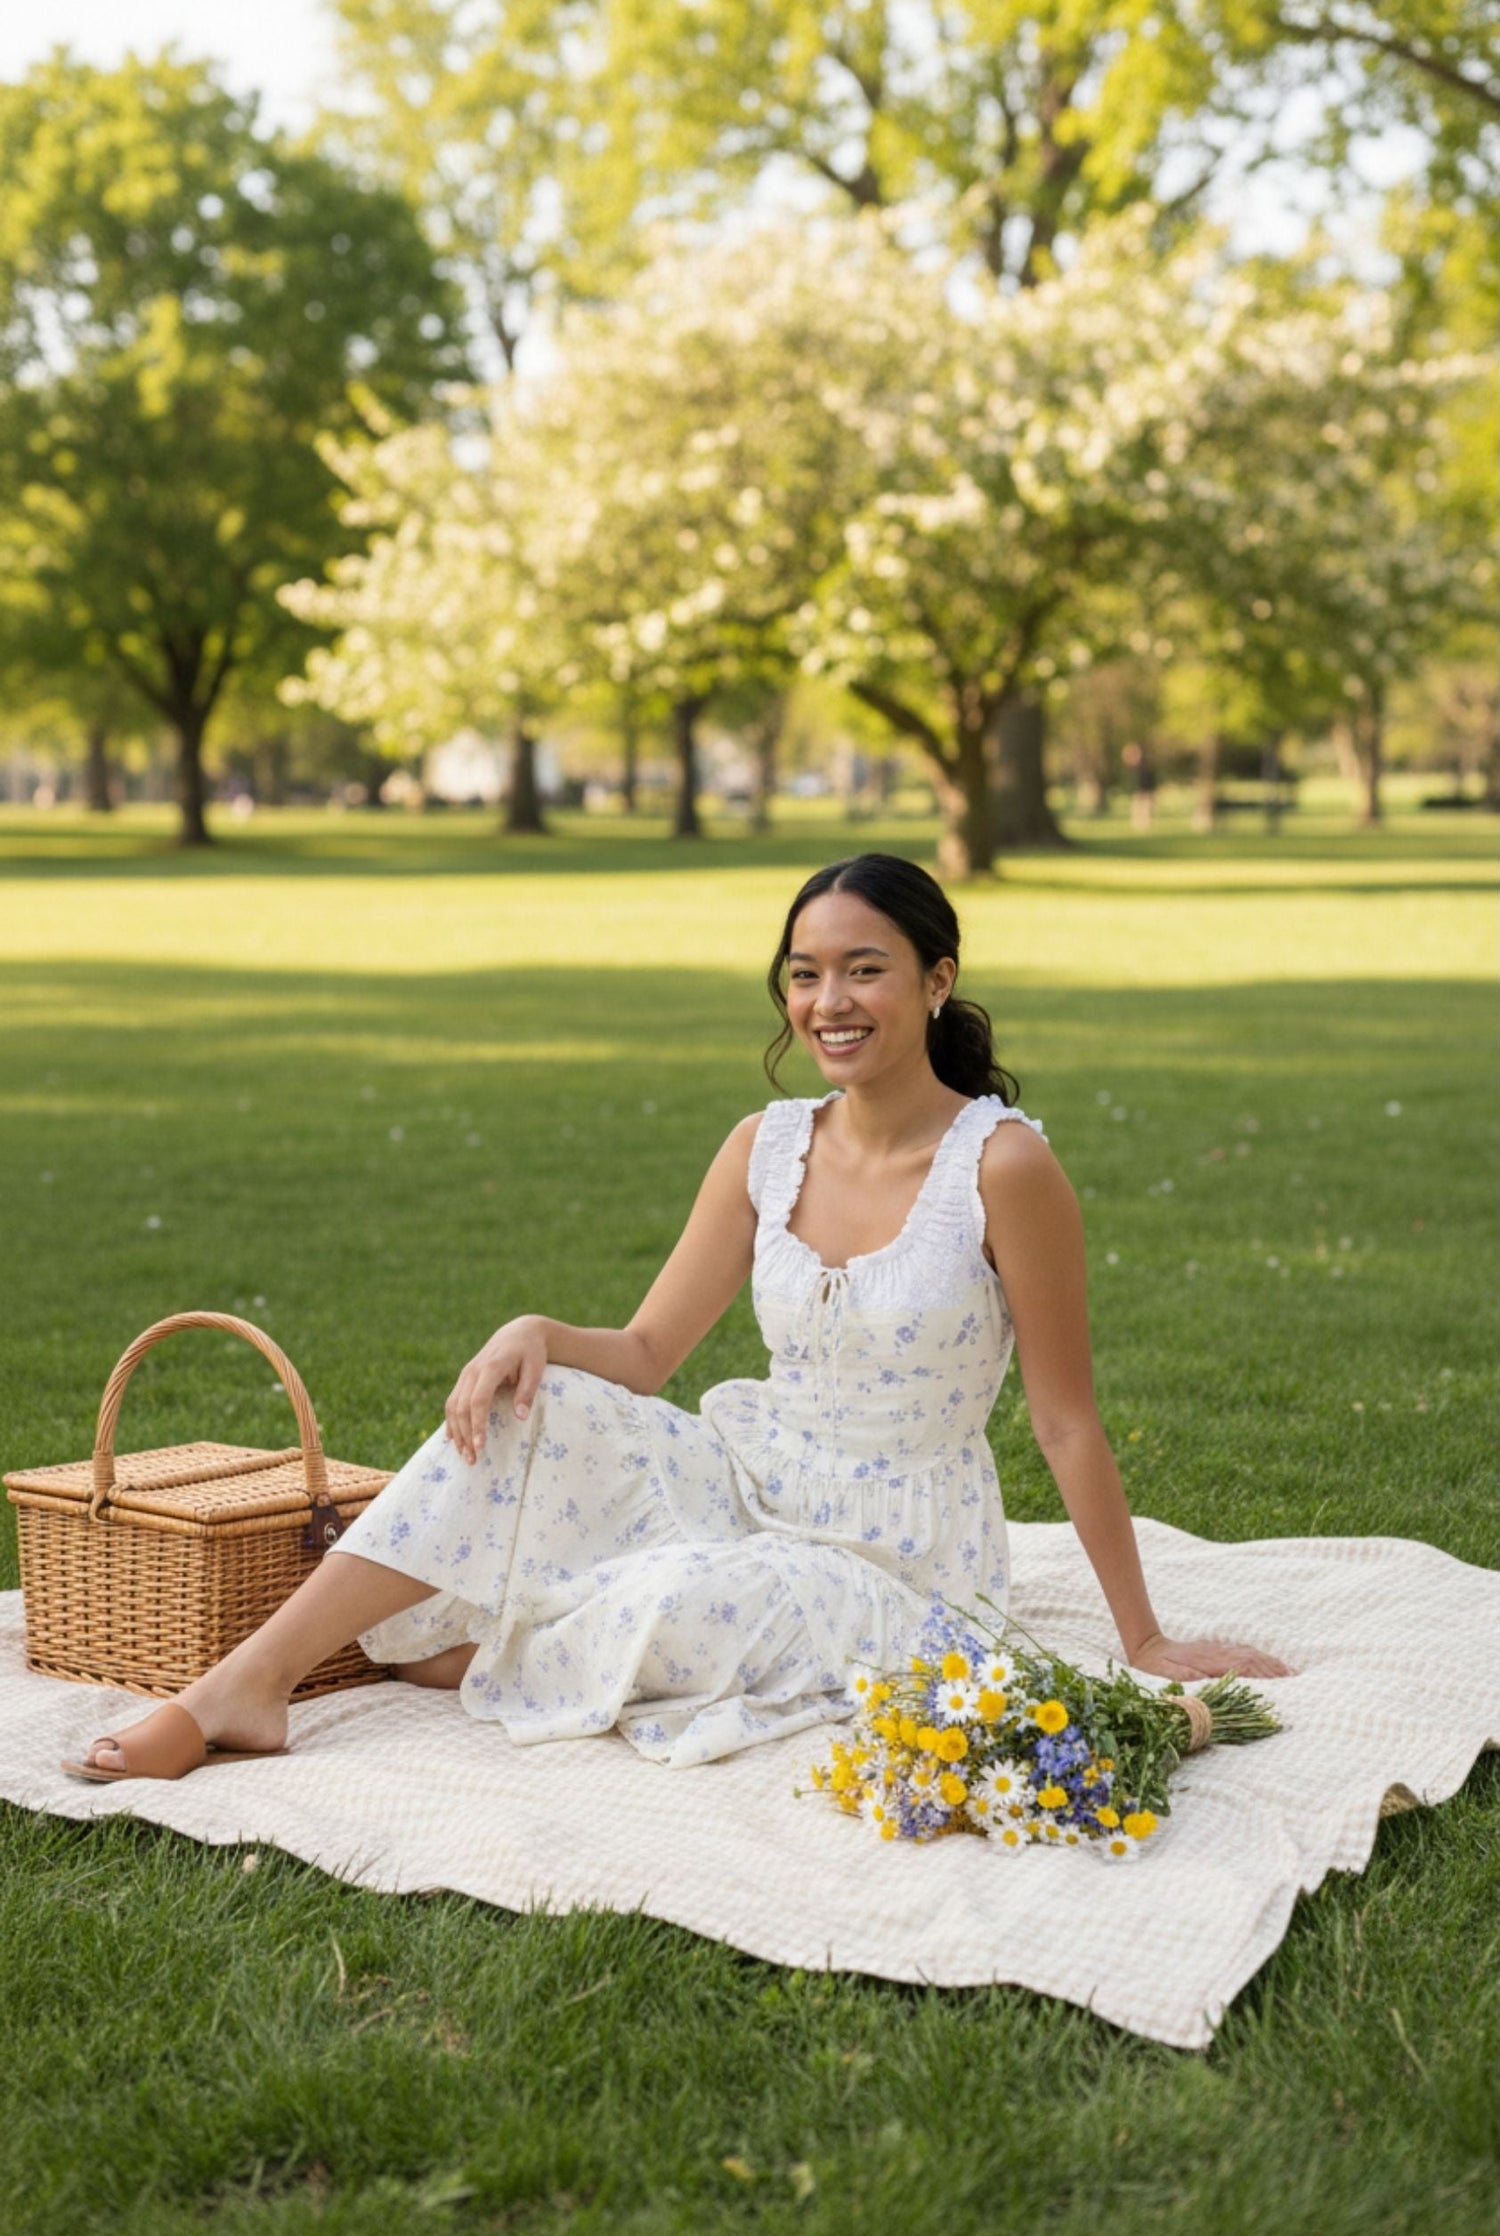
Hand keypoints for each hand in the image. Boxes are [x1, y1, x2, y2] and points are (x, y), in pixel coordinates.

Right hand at [443, 1316, 547, 1463]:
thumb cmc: (532, 1352)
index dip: (477, 1424)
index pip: (478, 1400)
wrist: (520, 1332)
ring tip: (465, 1455)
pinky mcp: (464, 1378)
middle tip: (473, 1459)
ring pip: (453, 1406)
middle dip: (465, 1435)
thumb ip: (527, 1391)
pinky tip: (453, 1439)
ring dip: (456, 1432)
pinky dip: (451, 1421)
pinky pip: (452, 1401)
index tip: (481, 1445)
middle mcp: (473, 1370)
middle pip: (462, 1407)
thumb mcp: (536, 1368)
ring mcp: (466, 1374)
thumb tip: (520, 1417)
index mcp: (491, 1366)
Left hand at [1126, 1630, 1294, 1680]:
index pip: (1242, 1667)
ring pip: (1251, 1655)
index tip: (1283, 1684)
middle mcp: (1219, 1653)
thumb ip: (1184, 1679)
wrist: (1148, 1648)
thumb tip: (1206, 1682)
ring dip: (1272, 1665)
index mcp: (1209, 1661)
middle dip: (1275, 1671)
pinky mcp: (1219, 1651)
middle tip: (1298, 1683)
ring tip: (1293, 1675)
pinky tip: (1273, 1665)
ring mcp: (1220, 1650)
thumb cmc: (1155, 1669)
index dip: (1263, 1676)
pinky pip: (1246, 1653)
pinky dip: (1262, 1659)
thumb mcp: (1165, 1676)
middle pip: (1253, 1660)